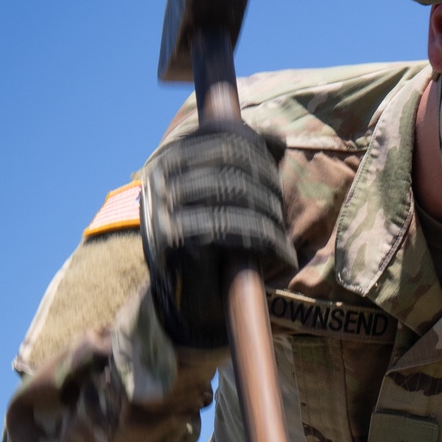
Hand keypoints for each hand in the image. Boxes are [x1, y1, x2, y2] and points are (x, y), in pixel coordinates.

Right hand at [141, 124, 296, 347]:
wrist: (186, 305)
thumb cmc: (210, 245)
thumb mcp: (224, 197)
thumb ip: (247, 163)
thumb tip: (277, 137)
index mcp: (168, 159)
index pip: (221, 137)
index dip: (257, 150)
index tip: (275, 173)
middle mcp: (158, 178)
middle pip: (230, 161)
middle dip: (265, 182)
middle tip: (281, 207)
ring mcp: (163, 209)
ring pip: (233, 193)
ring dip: (268, 213)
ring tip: (281, 232)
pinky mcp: (174, 241)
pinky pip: (231, 229)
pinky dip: (266, 241)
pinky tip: (282, 254)